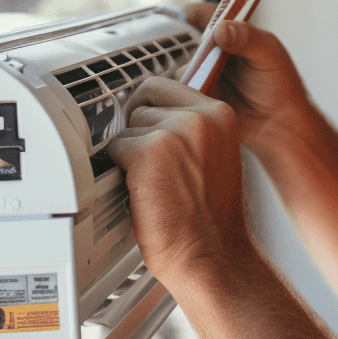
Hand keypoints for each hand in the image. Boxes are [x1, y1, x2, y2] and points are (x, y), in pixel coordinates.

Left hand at [106, 78, 250, 289]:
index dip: (150, 108)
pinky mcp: (149, 153)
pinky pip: (115, 149)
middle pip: (142, 100)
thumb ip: (190, 127)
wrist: (212, 253)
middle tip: (151, 161)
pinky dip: (121, 171)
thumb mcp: (215, 155)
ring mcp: (175, 132)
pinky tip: (145, 191)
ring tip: (155, 182)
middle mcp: (200, 117)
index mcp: (220, 113)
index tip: (150, 126)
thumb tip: (151, 112)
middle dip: (139, 129)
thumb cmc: (210, 215)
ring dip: (132, 153)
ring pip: (128, 126)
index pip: (165, 85)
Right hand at [184, 3, 311, 159]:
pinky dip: (184, 92)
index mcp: (230, 32)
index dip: (191, 13)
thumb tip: (220, 29)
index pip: (203, 13)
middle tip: (194, 55)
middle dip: (179, 45)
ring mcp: (203, 74)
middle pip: (184, 39)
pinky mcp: (198, 96)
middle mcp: (212, 51)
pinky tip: (199, 97)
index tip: (186, 19)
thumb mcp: (269, 54)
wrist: (279, 123)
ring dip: (186, 72)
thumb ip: (247, 38)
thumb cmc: (280, 84)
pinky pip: (181, 91)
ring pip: (180, 66)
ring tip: (205, 80)